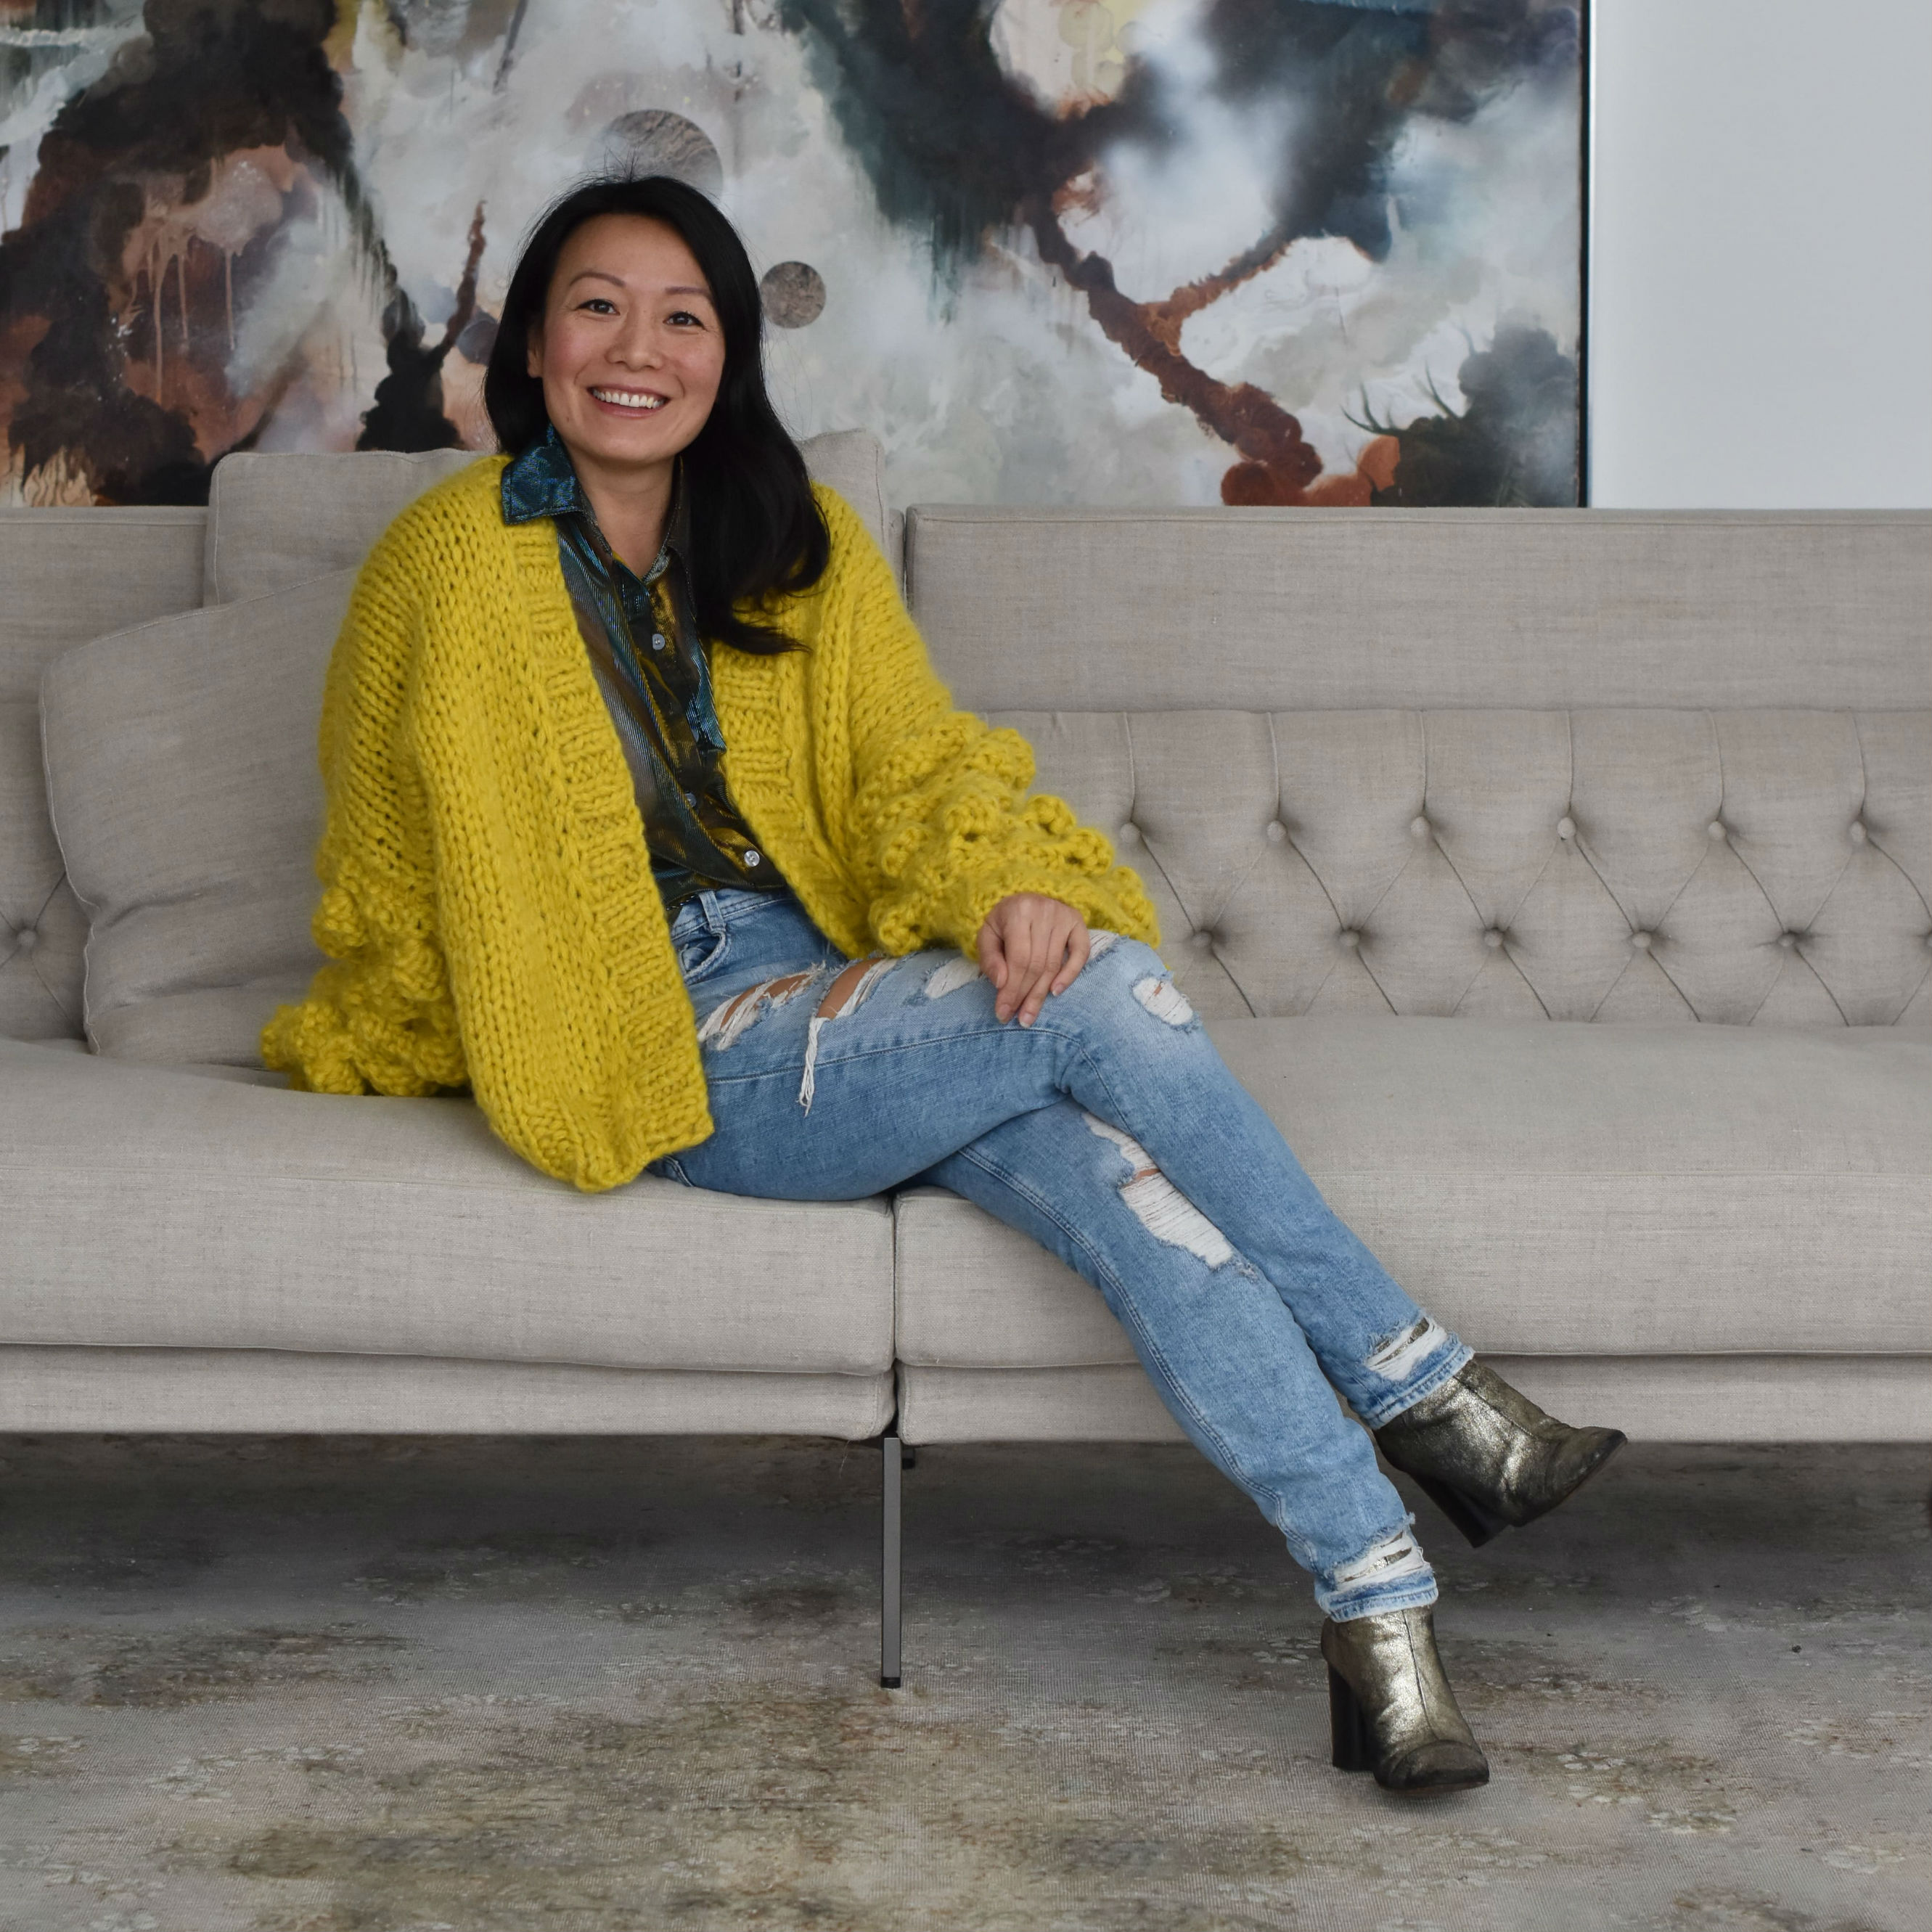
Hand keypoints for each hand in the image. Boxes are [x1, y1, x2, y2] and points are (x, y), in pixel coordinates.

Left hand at [976, 893, 1090, 1026]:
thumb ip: (990, 959)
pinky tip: (1055, 992)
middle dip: (1025, 995)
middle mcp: (1044, 910)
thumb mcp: (987, 935)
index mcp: (1019, 911)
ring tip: (1029, 1014)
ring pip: (1054, 964)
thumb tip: (1001, 983)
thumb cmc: (1003, 922)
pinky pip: (1080, 954)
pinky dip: (1069, 975)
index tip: (1003, 1012)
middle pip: (1037, 964)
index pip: (1018, 959)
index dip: (1012, 989)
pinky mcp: (1078, 922)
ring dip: (1041, 994)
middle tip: (1017, 1018)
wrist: (1024, 900)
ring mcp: (1064, 916)